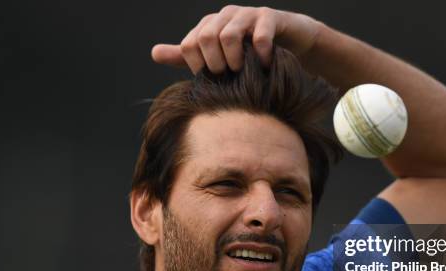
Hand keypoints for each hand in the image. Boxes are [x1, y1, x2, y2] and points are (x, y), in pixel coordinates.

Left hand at [151, 5, 320, 73]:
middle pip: (206, 38)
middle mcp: (226, 16)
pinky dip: (261, 55)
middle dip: (215, 63)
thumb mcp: (216, 55)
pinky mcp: (271, 18)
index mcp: (209, 25)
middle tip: (228, 76)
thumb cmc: (250, 52)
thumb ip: (186, 55)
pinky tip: (264, 66)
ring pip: (229, 35)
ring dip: (235, 60)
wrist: (291, 42)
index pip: (189, 45)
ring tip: (244, 71)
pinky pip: (260, 36)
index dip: (198, 66)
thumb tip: (154, 53)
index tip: (213, 79)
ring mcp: (248, 15)